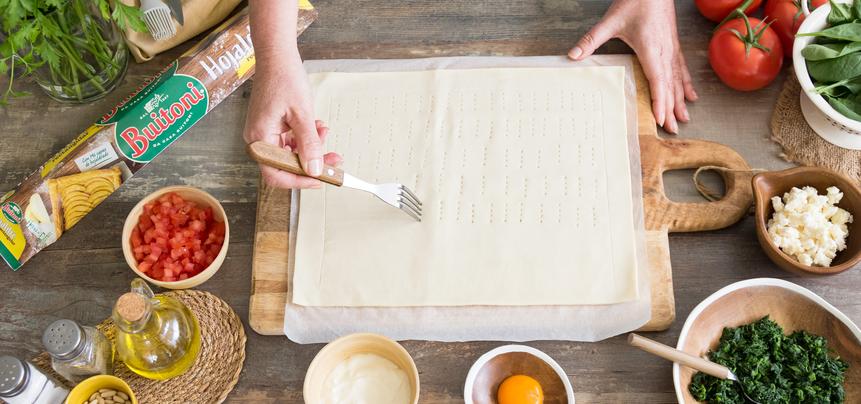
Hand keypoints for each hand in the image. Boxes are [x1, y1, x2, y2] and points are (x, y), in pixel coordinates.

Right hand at [243, 55, 341, 188]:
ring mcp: (264, 132)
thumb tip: (315, 170)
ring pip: (291, 153)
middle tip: (333, 161)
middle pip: (285, 165)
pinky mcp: (272, 126)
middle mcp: (258, 139)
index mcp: (259, 138)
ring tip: (324, 133)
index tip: (321, 179)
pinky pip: (290, 141)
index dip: (299, 181)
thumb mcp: (302, 114)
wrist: (277, 56)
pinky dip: (305, 137)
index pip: (276, 174)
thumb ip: (309, 144)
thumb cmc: (284, 79)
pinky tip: (317, 127)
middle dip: (311, 163)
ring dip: (311, 148)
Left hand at [568, 0, 697, 133]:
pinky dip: (686, 83)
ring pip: (678, 79)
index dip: (660, 101)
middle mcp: (665, 51)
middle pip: (670, 85)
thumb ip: (591, 40)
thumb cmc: (636, 1)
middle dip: (671, 108)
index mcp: (651, 48)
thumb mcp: (610, 21)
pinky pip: (682, 68)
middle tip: (673, 129)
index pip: (657, 80)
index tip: (661, 119)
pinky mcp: (673, 44)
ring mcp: (672, 48)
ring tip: (684, 118)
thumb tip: (572, 55)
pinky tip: (691, 95)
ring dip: (681, 100)